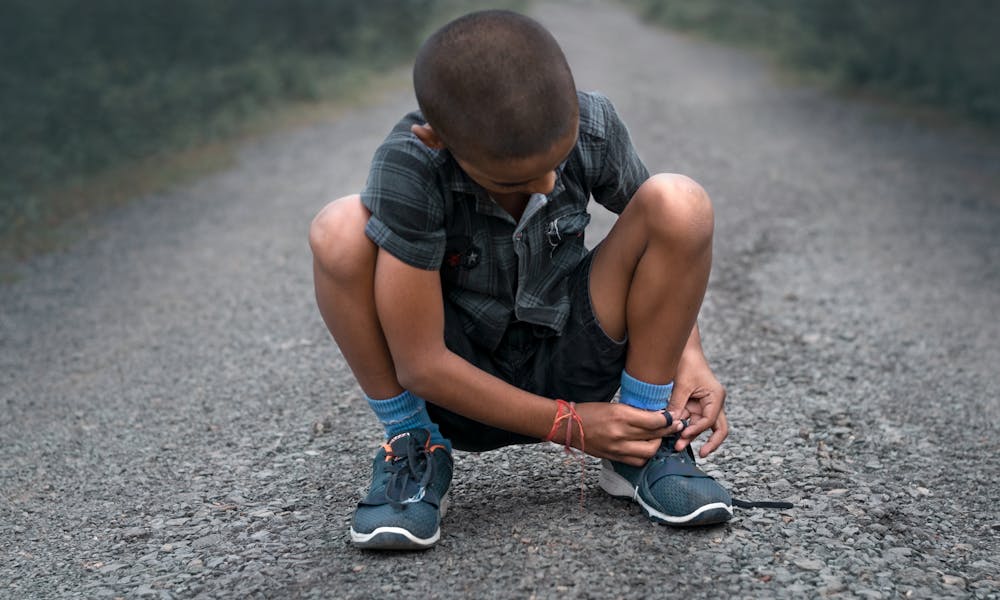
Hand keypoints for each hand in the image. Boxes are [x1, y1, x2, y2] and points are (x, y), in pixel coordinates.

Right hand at [567, 402, 682, 465]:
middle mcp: (621, 433)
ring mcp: (617, 448)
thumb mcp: (614, 405)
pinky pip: (637, 461)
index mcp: (621, 415)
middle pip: (654, 436)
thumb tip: (656, 415)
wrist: (568, 426)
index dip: (668, 419)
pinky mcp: (614, 457)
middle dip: (667, 431)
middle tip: (673, 426)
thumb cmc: (590, 412)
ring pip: (649, 451)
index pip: (654, 420)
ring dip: (657, 444)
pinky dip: (645, 455)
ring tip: (658, 437)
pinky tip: (646, 447)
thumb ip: (634, 412)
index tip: (673, 417)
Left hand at [666, 355, 728, 456]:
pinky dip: (683, 427)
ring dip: (690, 436)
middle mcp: (714, 403)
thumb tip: (670, 424)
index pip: (710, 420)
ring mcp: (705, 405)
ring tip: (676, 446)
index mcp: (716, 397)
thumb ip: (677, 405)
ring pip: (702, 427)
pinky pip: (691, 420)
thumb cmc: (687, 363)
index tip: (683, 434)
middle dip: (710, 443)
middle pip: (718, 429)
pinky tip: (673, 435)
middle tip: (701, 454)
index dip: (697, 429)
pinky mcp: (694, 405)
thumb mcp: (682, 385)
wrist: (683, 349)